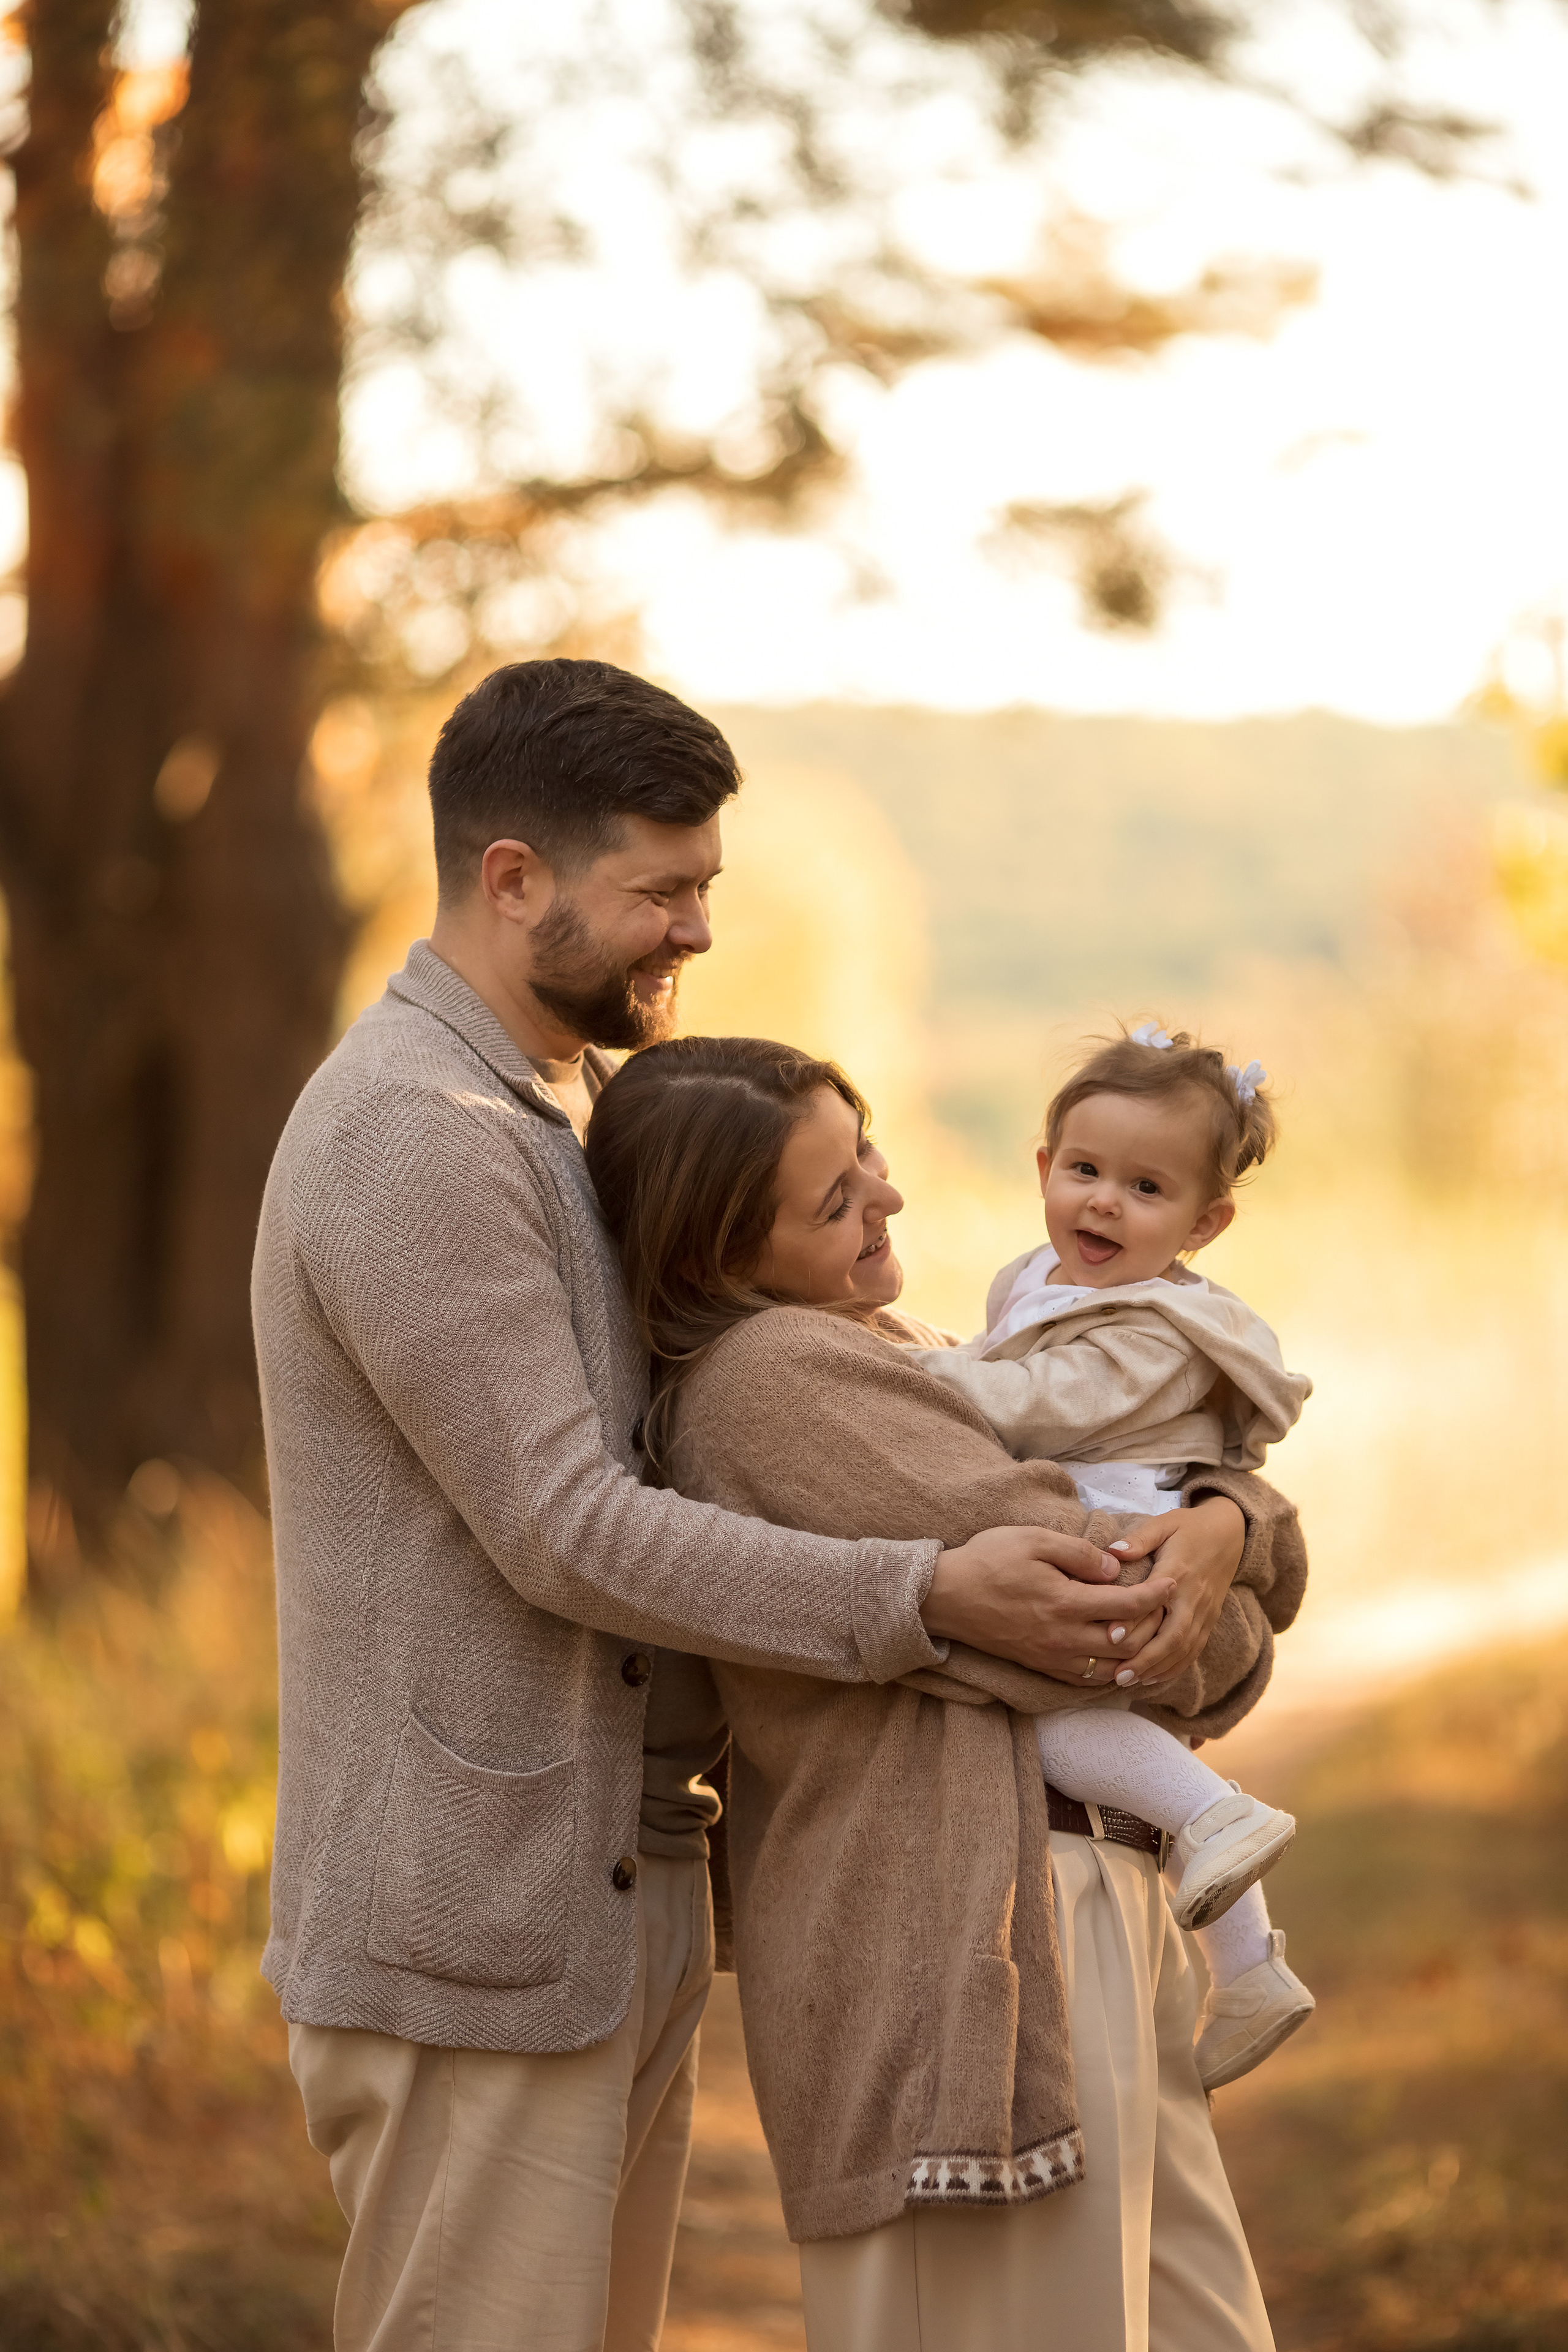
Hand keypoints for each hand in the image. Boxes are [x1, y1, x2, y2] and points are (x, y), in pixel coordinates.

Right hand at [922, 1526, 1174, 1680]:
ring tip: (1150, 1635)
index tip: (1174, 1581)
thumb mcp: (1034, 1540)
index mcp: (1065, 1603)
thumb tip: (1115, 1568)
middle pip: (1127, 1643)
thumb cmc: (988, 1560)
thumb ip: (1079, 1553)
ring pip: (1110, 1668)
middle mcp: (1063, 1638)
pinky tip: (1117, 1657)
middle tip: (1168, 1609)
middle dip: (1154, 1627)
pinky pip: (1087, 1679)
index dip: (1156, 1595)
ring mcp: (1052, 1657)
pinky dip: (1110, 1670)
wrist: (945, 1597)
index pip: (1127, 1605)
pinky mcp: (1040, 1666)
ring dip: (1135, 1655)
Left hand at [1100, 1495, 1243, 1688]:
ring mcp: (1205, 1612)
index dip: (1134, 1621)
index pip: (1155, 1602)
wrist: (1230, 1533)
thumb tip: (1112, 1552)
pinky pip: (1194, 1650)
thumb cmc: (1189, 1528)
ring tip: (1128, 1682)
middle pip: (1174, 1637)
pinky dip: (1174, 1667)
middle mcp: (1194, 1598)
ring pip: (1184, 1649)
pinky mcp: (1210, 1621)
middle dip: (1147, 1660)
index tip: (1110, 1637)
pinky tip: (1153, 1678)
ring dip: (1157, 1669)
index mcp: (1178, 1573)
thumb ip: (1139, 1539)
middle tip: (1118, 1676)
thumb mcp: (1163, 1523)